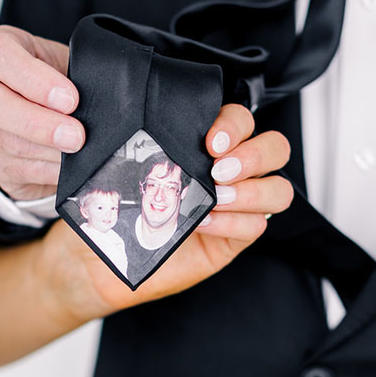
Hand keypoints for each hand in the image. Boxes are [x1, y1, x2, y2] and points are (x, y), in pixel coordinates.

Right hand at [0, 26, 83, 200]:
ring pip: (5, 142)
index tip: (70, 99)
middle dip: (36, 122)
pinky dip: (49, 169)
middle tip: (75, 135)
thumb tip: (100, 99)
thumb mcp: (61, 65)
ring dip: (48, 150)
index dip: (33, 78)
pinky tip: (68, 166)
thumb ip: (72, 75)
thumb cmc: (51, 82)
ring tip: (78, 150)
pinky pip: (18, 170)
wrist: (36, 117)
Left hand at [44, 104, 292, 317]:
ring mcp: (236, 207)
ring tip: (216, 198)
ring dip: (251, 191)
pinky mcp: (232, 240)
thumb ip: (154, 150)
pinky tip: (203, 223)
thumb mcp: (129, 171)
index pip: (241, 121)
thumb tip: (157, 130)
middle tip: (218, 169)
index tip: (210, 141)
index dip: (234, 125)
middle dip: (254, 154)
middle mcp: (228, 172)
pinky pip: (256, 226)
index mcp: (206, 145)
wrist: (97, 256)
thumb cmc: (114, 208)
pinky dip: (234, 223)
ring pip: (278, 189)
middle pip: (275, 148)